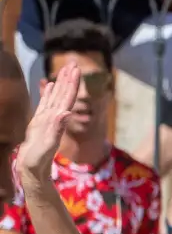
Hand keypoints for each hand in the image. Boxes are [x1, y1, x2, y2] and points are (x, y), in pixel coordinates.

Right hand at [16, 64, 79, 184]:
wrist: (32, 171)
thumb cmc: (38, 161)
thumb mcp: (48, 145)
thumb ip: (56, 129)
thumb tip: (66, 112)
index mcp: (57, 120)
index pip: (67, 98)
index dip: (72, 83)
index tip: (76, 69)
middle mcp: (54, 117)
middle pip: (64, 94)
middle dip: (69, 78)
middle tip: (73, 62)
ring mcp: (47, 119)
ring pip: (55, 96)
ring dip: (60, 83)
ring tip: (64, 69)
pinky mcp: (39, 123)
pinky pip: (44, 104)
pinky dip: (48, 93)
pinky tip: (50, 85)